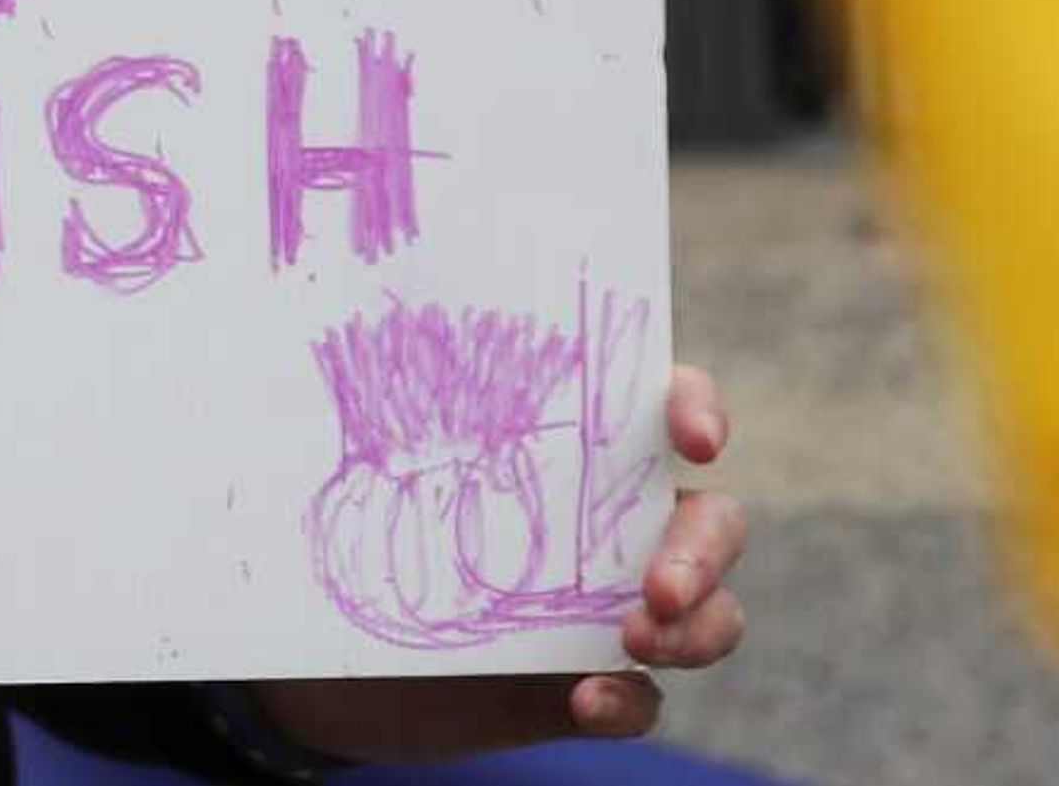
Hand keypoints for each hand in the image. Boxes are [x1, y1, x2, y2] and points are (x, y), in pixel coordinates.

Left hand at [253, 363, 747, 761]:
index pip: (659, 407)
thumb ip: (399, 439)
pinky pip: (644, 699)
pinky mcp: (593, 686)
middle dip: (703, 551)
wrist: (345, 672)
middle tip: (661, 586)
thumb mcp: (376, 484)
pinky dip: (627, 700)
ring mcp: (614, 611)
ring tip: (636, 640)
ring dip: (695, 631)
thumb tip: (349, 358)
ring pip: (711, 614)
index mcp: (573, 455)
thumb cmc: (367, 546)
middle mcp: (614, 528)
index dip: (694, 408)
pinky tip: (587, 699)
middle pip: (712, 522)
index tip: (695, 439)